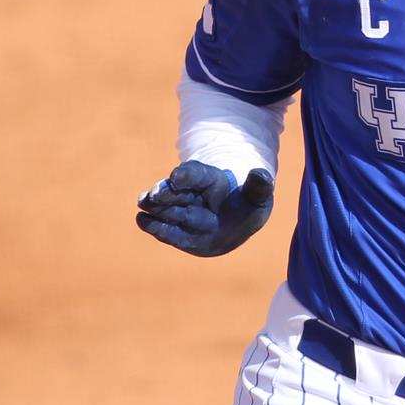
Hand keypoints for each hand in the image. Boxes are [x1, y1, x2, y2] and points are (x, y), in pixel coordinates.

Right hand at [136, 161, 274, 256]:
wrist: (233, 227)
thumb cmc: (246, 207)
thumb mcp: (258, 197)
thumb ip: (259, 187)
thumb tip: (261, 173)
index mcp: (209, 180)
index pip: (196, 174)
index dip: (187, 174)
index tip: (178, 176)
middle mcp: (189, 194)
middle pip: (174, 190)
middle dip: (164, 191)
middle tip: (155, 194)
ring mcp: (179, 212)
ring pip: (164, 207)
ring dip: (154, 206)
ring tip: (144, 204)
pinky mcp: (174, 231)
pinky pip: (163, 229)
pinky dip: (153, 225)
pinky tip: (143, 221)